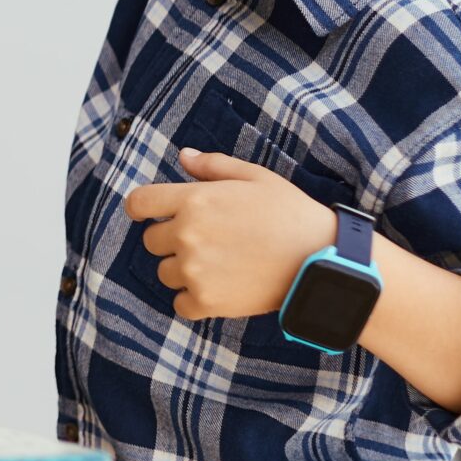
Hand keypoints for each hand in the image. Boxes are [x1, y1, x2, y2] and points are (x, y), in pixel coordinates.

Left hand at [125, 148, 341, 320]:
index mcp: (194, 201)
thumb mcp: (255, 177)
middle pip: (151, 241)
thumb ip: (213, 165)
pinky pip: (180, 303)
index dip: (140, 208)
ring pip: (165, 272)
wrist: (321, 259)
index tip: (147, 214)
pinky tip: (219, 288)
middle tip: (206, 241)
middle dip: (171, 239)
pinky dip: (194, 299)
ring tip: (219, 264)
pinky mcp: (207, 301)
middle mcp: (187, 235)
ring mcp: (195, 270)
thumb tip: (183, 156)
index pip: (139, 203)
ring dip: (183, 270)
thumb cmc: (290, 213)